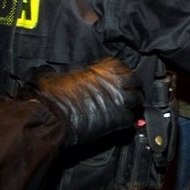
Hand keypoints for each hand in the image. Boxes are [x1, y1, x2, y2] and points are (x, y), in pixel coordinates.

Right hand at [24, 58, 144, 147]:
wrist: (52, 117)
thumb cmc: (52, 96)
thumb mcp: (60, 75)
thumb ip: (70, 73)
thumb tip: (59, 72)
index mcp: (102, 68)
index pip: (122, 67)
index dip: (122, 74)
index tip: (120, 79)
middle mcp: (114, 81)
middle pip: (135, 82)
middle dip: (133, 88)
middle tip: (129, 93)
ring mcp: (118, 100)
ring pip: (137, 100)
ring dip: (133, 104)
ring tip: (129, 108)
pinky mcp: (117, 119)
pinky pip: (130, 119)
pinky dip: (128, 121)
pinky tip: (122, 122)